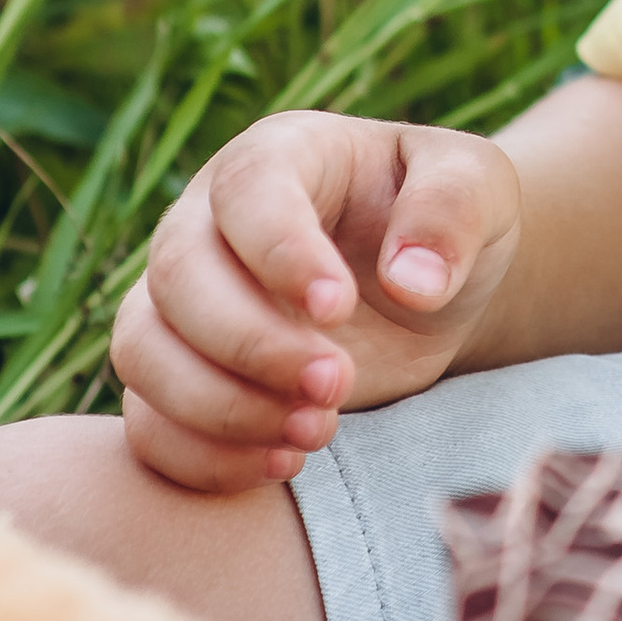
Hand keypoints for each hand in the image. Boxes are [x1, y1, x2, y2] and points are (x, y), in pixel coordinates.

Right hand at [110, 112, 522, 496]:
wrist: (433, 289)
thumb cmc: (449, 220)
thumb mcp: (479, 188)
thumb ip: (451, 212)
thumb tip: (412, 280)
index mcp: (283, 155)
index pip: (247, 190)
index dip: (280, 251)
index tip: (339, 308)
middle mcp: (212, 222)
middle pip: (177, 276)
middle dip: (251, 344)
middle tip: (338, 382)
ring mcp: (184, 301)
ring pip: (142, 351)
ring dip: (219, 407)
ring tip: (317, 431)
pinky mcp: (184, 374)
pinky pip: (145, 422)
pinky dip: (200, 456)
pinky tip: (283, 464)